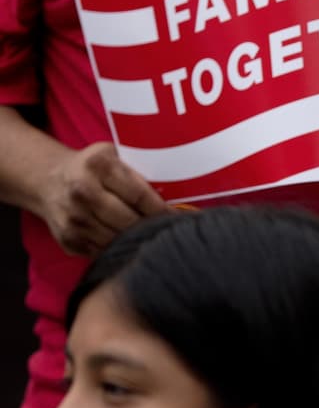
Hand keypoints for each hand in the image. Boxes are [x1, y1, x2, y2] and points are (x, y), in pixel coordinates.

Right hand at [38, 142, 167, 255]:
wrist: (49, 181)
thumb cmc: (93, 168)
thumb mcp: (115, 156)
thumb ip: (141, 172)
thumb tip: (176, 199)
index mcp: (97, 166)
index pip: (139, 195)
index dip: (163, 210)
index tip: (181, 218)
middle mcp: (82, 192)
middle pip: (130, 221)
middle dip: (153, 228)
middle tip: (171, 232)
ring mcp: (73, 218)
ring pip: (118, 240)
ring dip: (139, 242)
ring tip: (154, 240)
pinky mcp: (69, 240)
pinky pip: (104, 252)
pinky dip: (121, 251)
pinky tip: (132, 246)